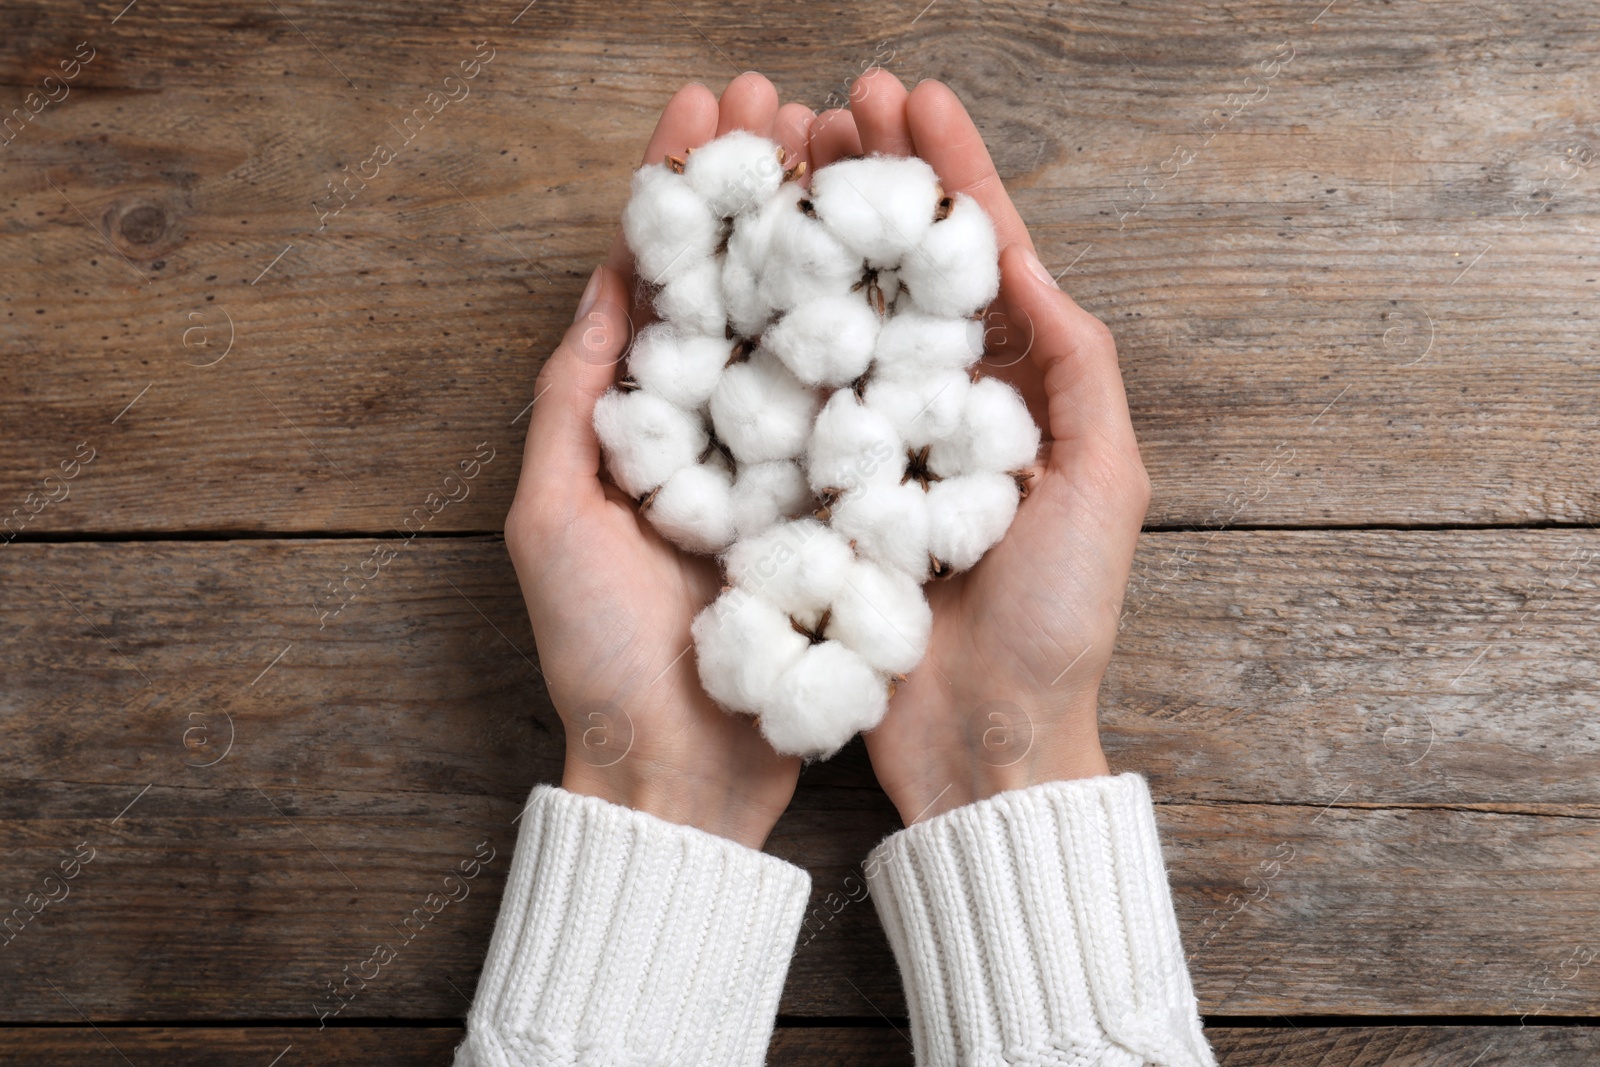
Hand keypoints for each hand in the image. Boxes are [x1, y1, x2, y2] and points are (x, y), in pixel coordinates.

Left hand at [505, 74, 821, 849]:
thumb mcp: (555, 521)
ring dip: (820, 224)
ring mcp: (786, 459)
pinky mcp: (843, 501)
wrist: (687, 773)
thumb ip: (574, 401)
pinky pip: (860, 401)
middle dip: (757, 179)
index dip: (677, 184)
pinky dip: (877, 325)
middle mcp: (719, 424)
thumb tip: (605, 280)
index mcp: (643, 417)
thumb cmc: (602, 656)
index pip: (663, 273)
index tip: (699, 101)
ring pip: (806, 320)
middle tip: (782, 93)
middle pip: (740, 275)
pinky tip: (899, 256)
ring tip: (841, 139)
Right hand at [816, 71, 1151, 825]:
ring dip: (820, 231)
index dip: (951, 172)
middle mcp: (946, 406)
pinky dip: (771, 327)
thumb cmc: (1057, 619)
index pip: (985, 258)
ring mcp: (878, 444)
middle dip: (874, 181)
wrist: (981, 739)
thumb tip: (1023, 260)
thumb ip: (1077, 367)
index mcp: (1023, 394)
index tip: (913, 96)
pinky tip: (741, 269)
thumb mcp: (1104, 483)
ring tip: (784, 156)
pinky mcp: (820, 488)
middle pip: (907, 268)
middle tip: (829, 107)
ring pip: (847, 314)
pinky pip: (795, 393)